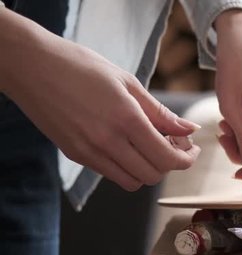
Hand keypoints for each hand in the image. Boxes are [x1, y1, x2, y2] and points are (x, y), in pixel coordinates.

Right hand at [0, 10, 199, 190]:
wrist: (32, 66)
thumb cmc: (82, 66)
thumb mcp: (128, 83)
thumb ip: (161, 112)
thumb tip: (189, 130)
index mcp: (127, 120)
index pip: (168, 159)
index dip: (186, 159)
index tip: (191, 149)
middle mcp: (108, 142)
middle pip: (154, 175)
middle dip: (170, 164)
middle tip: (172, 143)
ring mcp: (89, 152)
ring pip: (133, 182)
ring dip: (148, 169)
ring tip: (149, 145)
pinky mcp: (75, 155)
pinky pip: (111, 174)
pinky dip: (127, 167)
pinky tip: (127, 145)